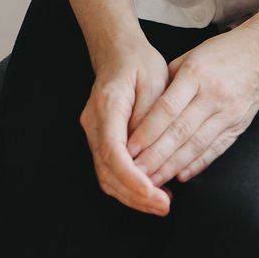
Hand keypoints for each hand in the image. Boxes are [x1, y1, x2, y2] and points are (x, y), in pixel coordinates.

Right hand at [79, 38, 174, 216]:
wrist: (118, 52)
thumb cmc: (139, 63)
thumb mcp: (154, 81)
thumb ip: (151, 116)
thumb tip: (149, 152)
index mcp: (107, 106)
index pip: (113, 151)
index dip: (132, 178)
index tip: (153, 192)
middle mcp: (93, 123)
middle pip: (107, 172)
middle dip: (135, 195)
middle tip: (165, 205)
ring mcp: (93, 133)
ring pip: (107, 177)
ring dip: (133, 196)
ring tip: (162, 203)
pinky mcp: (101, 140)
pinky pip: (110, 170)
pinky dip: (129, 186)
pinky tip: (152, 190)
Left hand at [125, 24, 258, 187]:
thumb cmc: (221, 53)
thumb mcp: (190, 56)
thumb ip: (168, 83)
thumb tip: (143, 112)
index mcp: (195, 74)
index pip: (166, 109)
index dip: (147, 133)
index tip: (128, 149)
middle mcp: (212, 94)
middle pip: (179, 131)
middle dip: (155, 157)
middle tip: (134, 173)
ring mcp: (228, 112)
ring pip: (196, 145)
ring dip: (172, 166)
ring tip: (153, 182)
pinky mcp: (239, 125)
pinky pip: (216, 149)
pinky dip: (198, 165)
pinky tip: (181, 176)